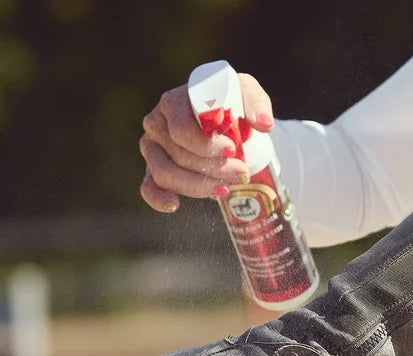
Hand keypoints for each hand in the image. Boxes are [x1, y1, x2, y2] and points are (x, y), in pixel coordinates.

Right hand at [139, 73, 273, 212]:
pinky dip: (158, 198)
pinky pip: (148, 186)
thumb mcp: (246, 92)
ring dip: (197, 185)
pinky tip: (174, 204)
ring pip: (165, 173)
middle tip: (241, 173)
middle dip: (211, 169)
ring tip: (225, 188)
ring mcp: (154, 148)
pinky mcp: (154, 168)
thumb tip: (264, 125)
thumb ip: (257, 104)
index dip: (205, 145)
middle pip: (177, 154)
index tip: (232, 150)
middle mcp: (157, 124)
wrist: (225, 117)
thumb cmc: (230, 102)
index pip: (181, 129)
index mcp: (174, 103)